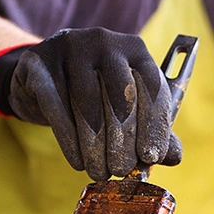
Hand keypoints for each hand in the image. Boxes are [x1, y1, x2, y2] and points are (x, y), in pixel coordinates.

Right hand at [0, 27, 181, 179]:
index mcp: (134, 48)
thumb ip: (151, 128)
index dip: (155, 123)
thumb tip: (174, 157)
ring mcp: (70, 47)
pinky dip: (68, 139)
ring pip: (87, 102)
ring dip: (95, 144)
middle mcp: (104, 41)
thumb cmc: (94, 95)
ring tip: (99, 172)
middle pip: (121, 93)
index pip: (152, 85)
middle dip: (123, 138)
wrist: (41, 79)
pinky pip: (56, 105)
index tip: (153, 156)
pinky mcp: (39, 61)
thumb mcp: (126, 106)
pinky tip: (77, 162)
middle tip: (122, 170)